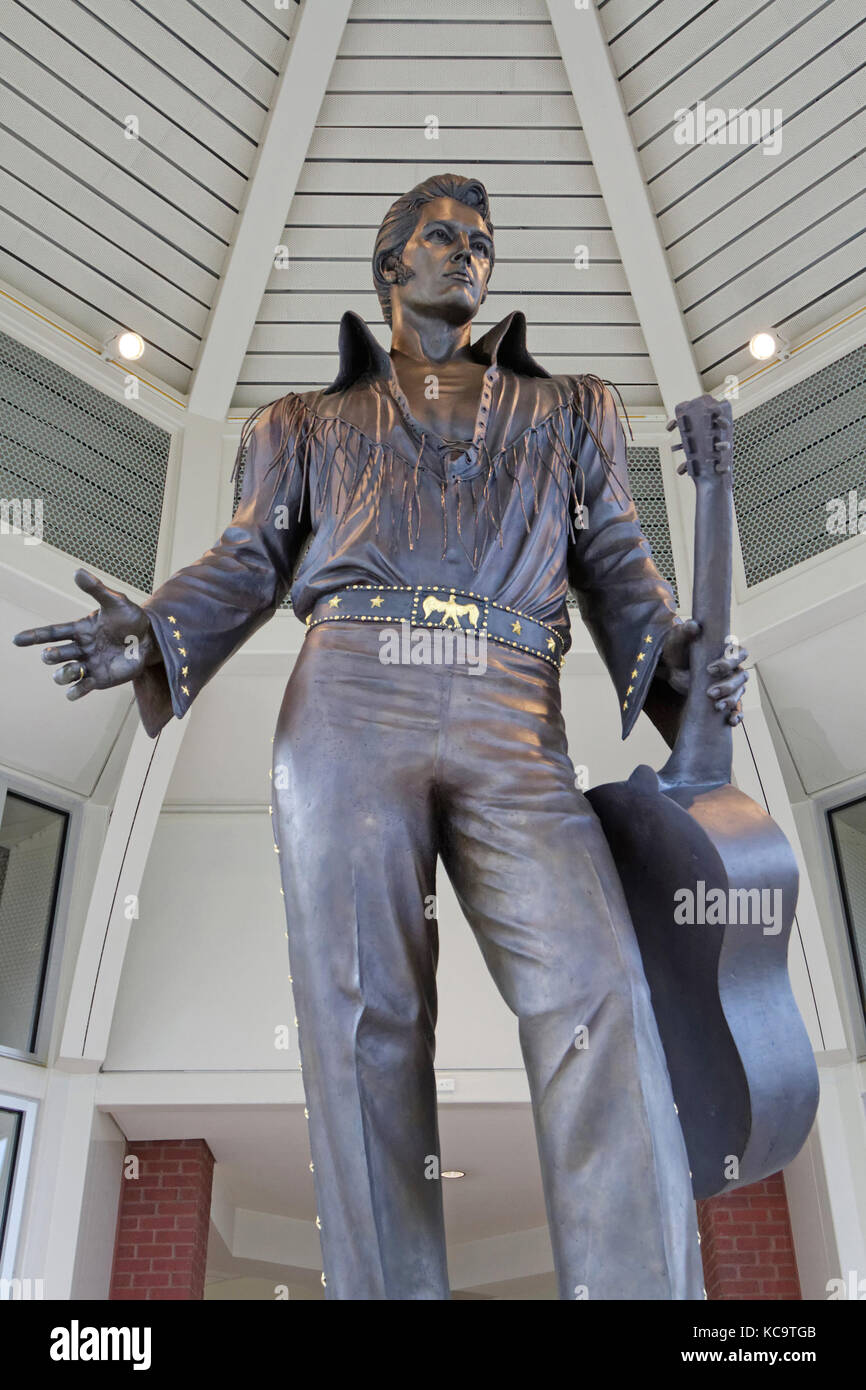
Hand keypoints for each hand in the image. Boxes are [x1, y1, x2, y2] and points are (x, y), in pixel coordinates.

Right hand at [12, 569, 160, 700]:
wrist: (152, 639)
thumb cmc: (132, 619)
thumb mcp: (116, 601)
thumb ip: (96, 589)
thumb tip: (77, 572)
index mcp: (80, 629)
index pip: (51, 633)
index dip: (33, 636)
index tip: (16, 640)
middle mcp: (80, 648)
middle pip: (55, 655)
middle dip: (50, 656)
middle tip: (51, 655)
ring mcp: (89, 664)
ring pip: (64, 674)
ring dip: (62, 674)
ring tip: (75, 669)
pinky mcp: (100, 679)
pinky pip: (81, 689)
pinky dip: (74, 692)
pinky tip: (72, 693)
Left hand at [659, 619, 748, 726]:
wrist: (671, 669)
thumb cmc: (677, 650)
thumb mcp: (677, 641)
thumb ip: (685, 632)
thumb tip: (694, 626)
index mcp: (725, 651)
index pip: (739, 654)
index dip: (729, 662)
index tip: (709, 669)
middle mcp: (732, 668)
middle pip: (741, 676)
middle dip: (728, 685)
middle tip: (710, 692)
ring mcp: (730, 684)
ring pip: (740, 692)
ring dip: (731, 700)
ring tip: (716, 707)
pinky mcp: (725, 698)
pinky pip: (737, 708)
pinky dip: (736, 715)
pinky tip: (730, 721)